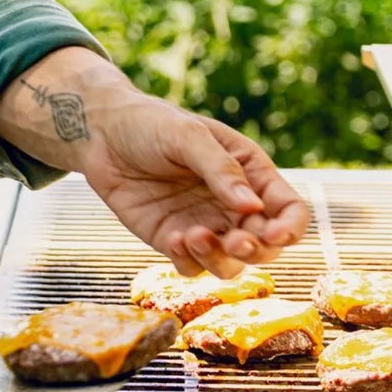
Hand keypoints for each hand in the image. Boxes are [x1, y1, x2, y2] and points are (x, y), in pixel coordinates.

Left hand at [78, 99, 309, 276]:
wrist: (101, 133)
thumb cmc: (151, 123)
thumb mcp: (188, 135)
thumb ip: (220, 169)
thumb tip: (254, 207)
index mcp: (251, 173)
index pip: (289, 209)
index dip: (290, 228)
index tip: (274, 234)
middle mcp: (233, 205)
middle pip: (266, 245)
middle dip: (256, 250)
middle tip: (236, 242)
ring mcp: (205, 225)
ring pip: (230, 264)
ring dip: (220, 260)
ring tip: (193, 237)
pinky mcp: (174, 241)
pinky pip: (192, 267)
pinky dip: (188, 262)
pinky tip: (173, 239)